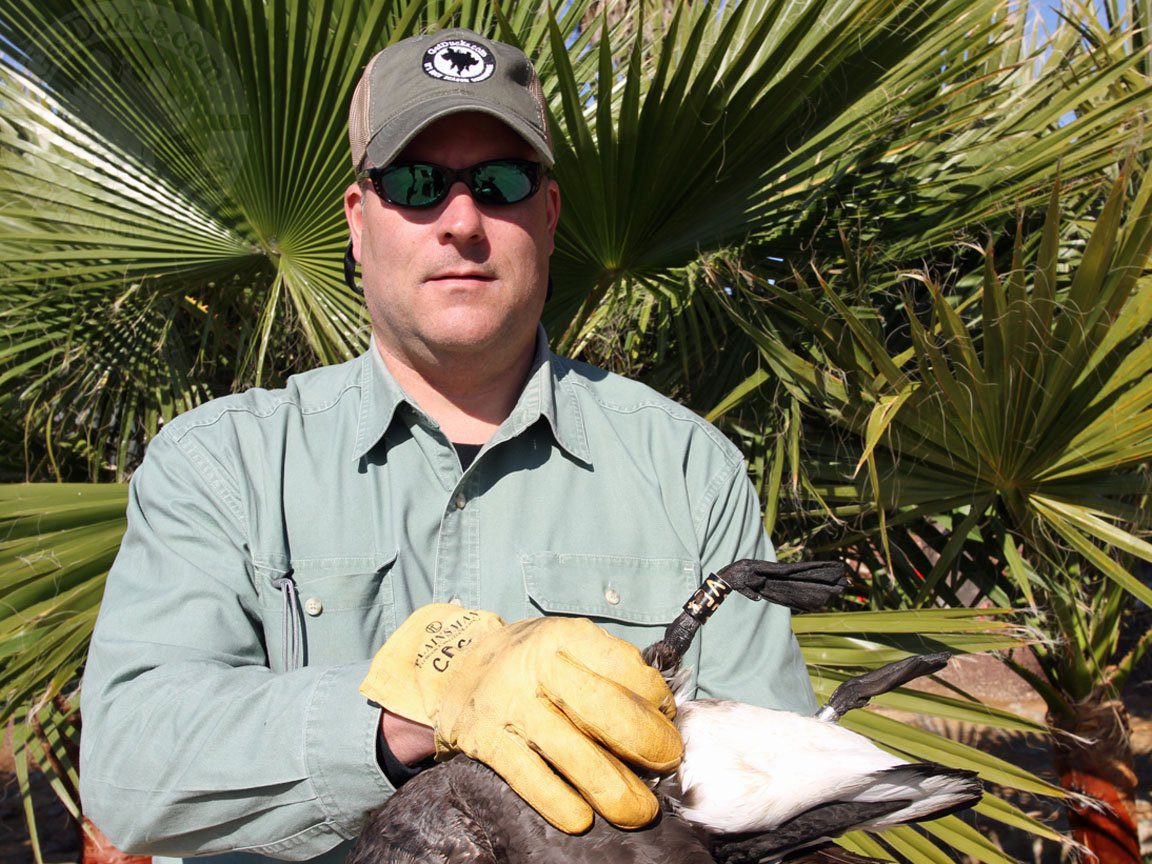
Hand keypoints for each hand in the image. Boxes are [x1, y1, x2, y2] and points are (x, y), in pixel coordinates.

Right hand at [361, 605, 681, 832]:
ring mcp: (507, 703)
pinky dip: (554, 799)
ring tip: (638, 809)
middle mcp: (535, 665)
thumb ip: (609, 670)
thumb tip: (660, 714)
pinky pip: (525, 773)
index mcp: (564, 636)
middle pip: (601, 707)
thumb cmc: (529, 663)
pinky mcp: (484, 738)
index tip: (666, 718)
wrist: (454, 669)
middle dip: (643, 741)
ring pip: (568, 748)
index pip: (623, 667)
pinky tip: (580, 819)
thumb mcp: (566, 646)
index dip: (654, 697)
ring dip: (610, 785)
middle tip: (666, 762)